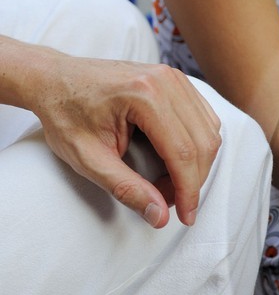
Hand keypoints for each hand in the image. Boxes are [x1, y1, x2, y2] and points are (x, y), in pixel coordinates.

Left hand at [32, 52, 221, 227]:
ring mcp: (173, 77)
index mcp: (144, 96)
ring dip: (196, 164)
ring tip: (166, 182)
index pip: (183, 152)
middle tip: (167, 201)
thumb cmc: (65, 115)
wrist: (53, 80)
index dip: (188, 190)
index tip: (186, 216)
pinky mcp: (175, 80)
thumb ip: (126, 189)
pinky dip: (195, 145)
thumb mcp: (88, 159)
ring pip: (209, 131)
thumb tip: (160, 216)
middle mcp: (165, 81)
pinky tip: (172, 160)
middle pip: (202, 142)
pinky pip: (204, 118)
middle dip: (192, 180)